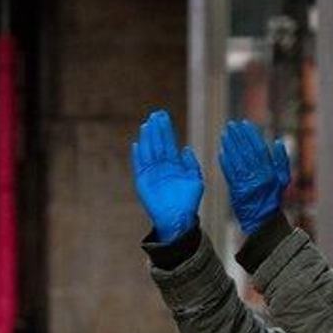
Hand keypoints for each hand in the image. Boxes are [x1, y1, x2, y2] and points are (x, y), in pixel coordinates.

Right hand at [130, 110, 204, 243]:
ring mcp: (152, 173)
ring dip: (147, 138)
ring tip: (147, 125)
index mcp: (174, 164)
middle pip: (158, 143)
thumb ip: (191, 164)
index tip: (163, 116)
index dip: (166, 129)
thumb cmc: (189, 201)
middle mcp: (162, 166)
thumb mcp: (195, 180)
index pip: (169, 142)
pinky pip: (139, 166)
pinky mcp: (143, 182)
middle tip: (155, 114)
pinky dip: (137, 156)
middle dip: (157, 129)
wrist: (178, 218)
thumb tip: (186, 149)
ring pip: (148, 151)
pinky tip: (137, 144)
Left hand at [217, 120, 290, 236]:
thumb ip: (282, 160)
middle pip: (246, 151)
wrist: (264, 218)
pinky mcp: (237, 189)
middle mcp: (258, 175)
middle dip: (238, 137)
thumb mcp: (284, 178)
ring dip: (230, 146)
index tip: (245, 124)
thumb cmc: (274, 196)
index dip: (251, 135)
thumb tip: (278, 142)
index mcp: (270, 171)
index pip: (259, 148)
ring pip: (237, 160)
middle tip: (231, 125)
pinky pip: (230, 173)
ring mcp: (247, 182)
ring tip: (225, 134)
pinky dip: (225, 162)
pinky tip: (222, 151)